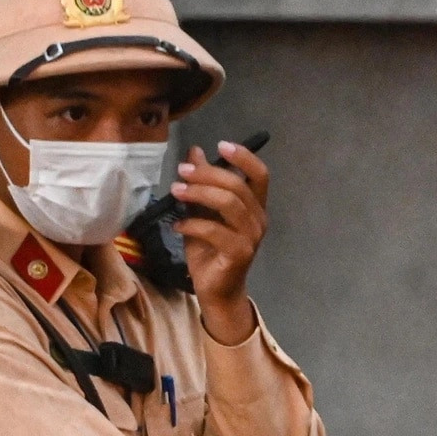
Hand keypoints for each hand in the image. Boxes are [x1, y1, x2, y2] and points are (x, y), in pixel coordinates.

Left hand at [171, 140, 267, 343]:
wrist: (216, 290)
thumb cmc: (210, 251)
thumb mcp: (201, 212)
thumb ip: (200, 185)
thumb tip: (193, 153)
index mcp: (254, 207)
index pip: (260, 175)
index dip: (244, 157)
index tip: (220, 145)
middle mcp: (258, 220)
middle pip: (238, 185)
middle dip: (207, 174)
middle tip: (181, 171)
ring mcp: (251, 238)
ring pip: (229, 204)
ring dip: (199, 193)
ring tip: (176, 192)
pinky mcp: (239, 254)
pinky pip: (215, 231)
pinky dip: (192, 224)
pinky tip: (177, 225)